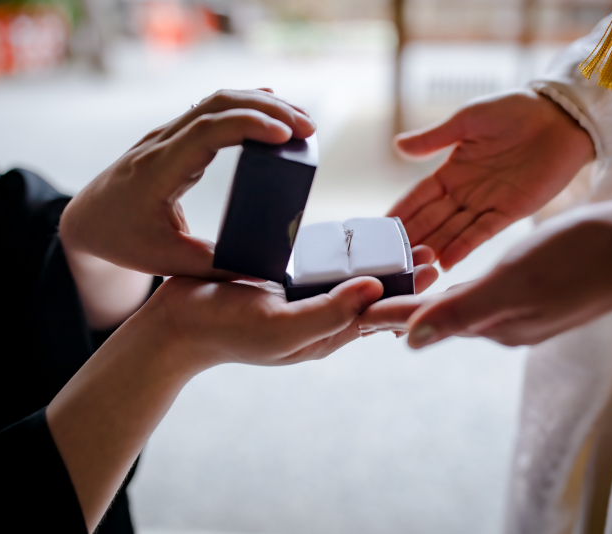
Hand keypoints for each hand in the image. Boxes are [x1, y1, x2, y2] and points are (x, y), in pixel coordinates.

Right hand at [48, 246, 436, 530]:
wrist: (176, 326)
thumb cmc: (226, 331)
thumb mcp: (281, 328)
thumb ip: (329, 313)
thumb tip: (375, 288)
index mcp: (326, 335)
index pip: (379, 317)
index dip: (409, 296)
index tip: (435, 268)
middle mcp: (320, 321)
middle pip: (371, 299)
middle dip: (401, 279)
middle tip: (429, 251)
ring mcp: (302, 304)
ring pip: (350, 283)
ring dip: (377, 265)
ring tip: (401, 243)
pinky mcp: (285, 286)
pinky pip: (323, 272)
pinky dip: (344, 258)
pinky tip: (352, 242)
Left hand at [60, 88, 315, 278]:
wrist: (87, 219)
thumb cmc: (122, 240)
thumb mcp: (167, 260)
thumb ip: (215, 266)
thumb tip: (267, 273)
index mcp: (158, 171)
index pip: (207, 132)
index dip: (249, 126)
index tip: (286, 135)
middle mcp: (162, 144)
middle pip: (218, 105)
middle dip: (268, 109)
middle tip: (309, 127)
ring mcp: (167, 135)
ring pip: (217, 101)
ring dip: (261, 103)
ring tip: (301, 120)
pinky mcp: (175, 137)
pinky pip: (212, 109)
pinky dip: (246, 105)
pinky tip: (272, 108)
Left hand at [359, 202, 611, 346]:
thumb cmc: (576, 258)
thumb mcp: (513, 284)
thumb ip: (462, 313)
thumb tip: (412, 342)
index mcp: (492, 322)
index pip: (427, 319)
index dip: (390, 313)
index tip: (355, 312)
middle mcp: (503, 322)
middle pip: (438, 317)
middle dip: (404, 310)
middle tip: (368, 302)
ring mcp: (521, 310)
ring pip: (460, 306)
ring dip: (429, 300)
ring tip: (401, 293)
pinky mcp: (536, 294)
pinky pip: (483, 294)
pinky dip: (459, 289)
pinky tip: (456, 283)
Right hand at [389, 89, 594, 269]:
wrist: (561, 116)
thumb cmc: (514, 110)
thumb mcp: (467, 120)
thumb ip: (434, 138)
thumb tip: (397, 146)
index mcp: (451, 170)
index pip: (417, 197)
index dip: (399, 213)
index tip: (377, 231)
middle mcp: (465, 192)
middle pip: (431, 220)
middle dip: (411, 238)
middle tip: (388, 259)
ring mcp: (487, 204)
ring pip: (452, 231)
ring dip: (433, 248)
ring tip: (412, 267)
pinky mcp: (511, 212)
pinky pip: (482, 233)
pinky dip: (464, 247)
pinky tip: (446, 261)